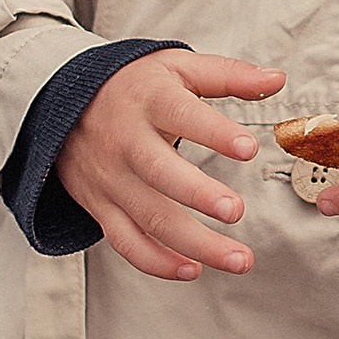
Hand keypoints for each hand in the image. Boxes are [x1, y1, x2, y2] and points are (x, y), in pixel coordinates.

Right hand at [56, 50, 285, 279]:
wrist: (61, 103)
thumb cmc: (133, 86)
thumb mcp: (177, 68)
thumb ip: (229, 75)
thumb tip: (277, 78)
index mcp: (149, 101)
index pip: (182, 114)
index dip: (215, 132)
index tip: (248, 148)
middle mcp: (126, 141)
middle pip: (161, 173)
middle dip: (199, 195)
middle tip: (235, 211)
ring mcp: (112, 178)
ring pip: (150, 217)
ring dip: (195, 243)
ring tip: (238, 258)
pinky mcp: (101, 206)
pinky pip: (126, 242)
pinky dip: (158, 263)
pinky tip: (193, 269)